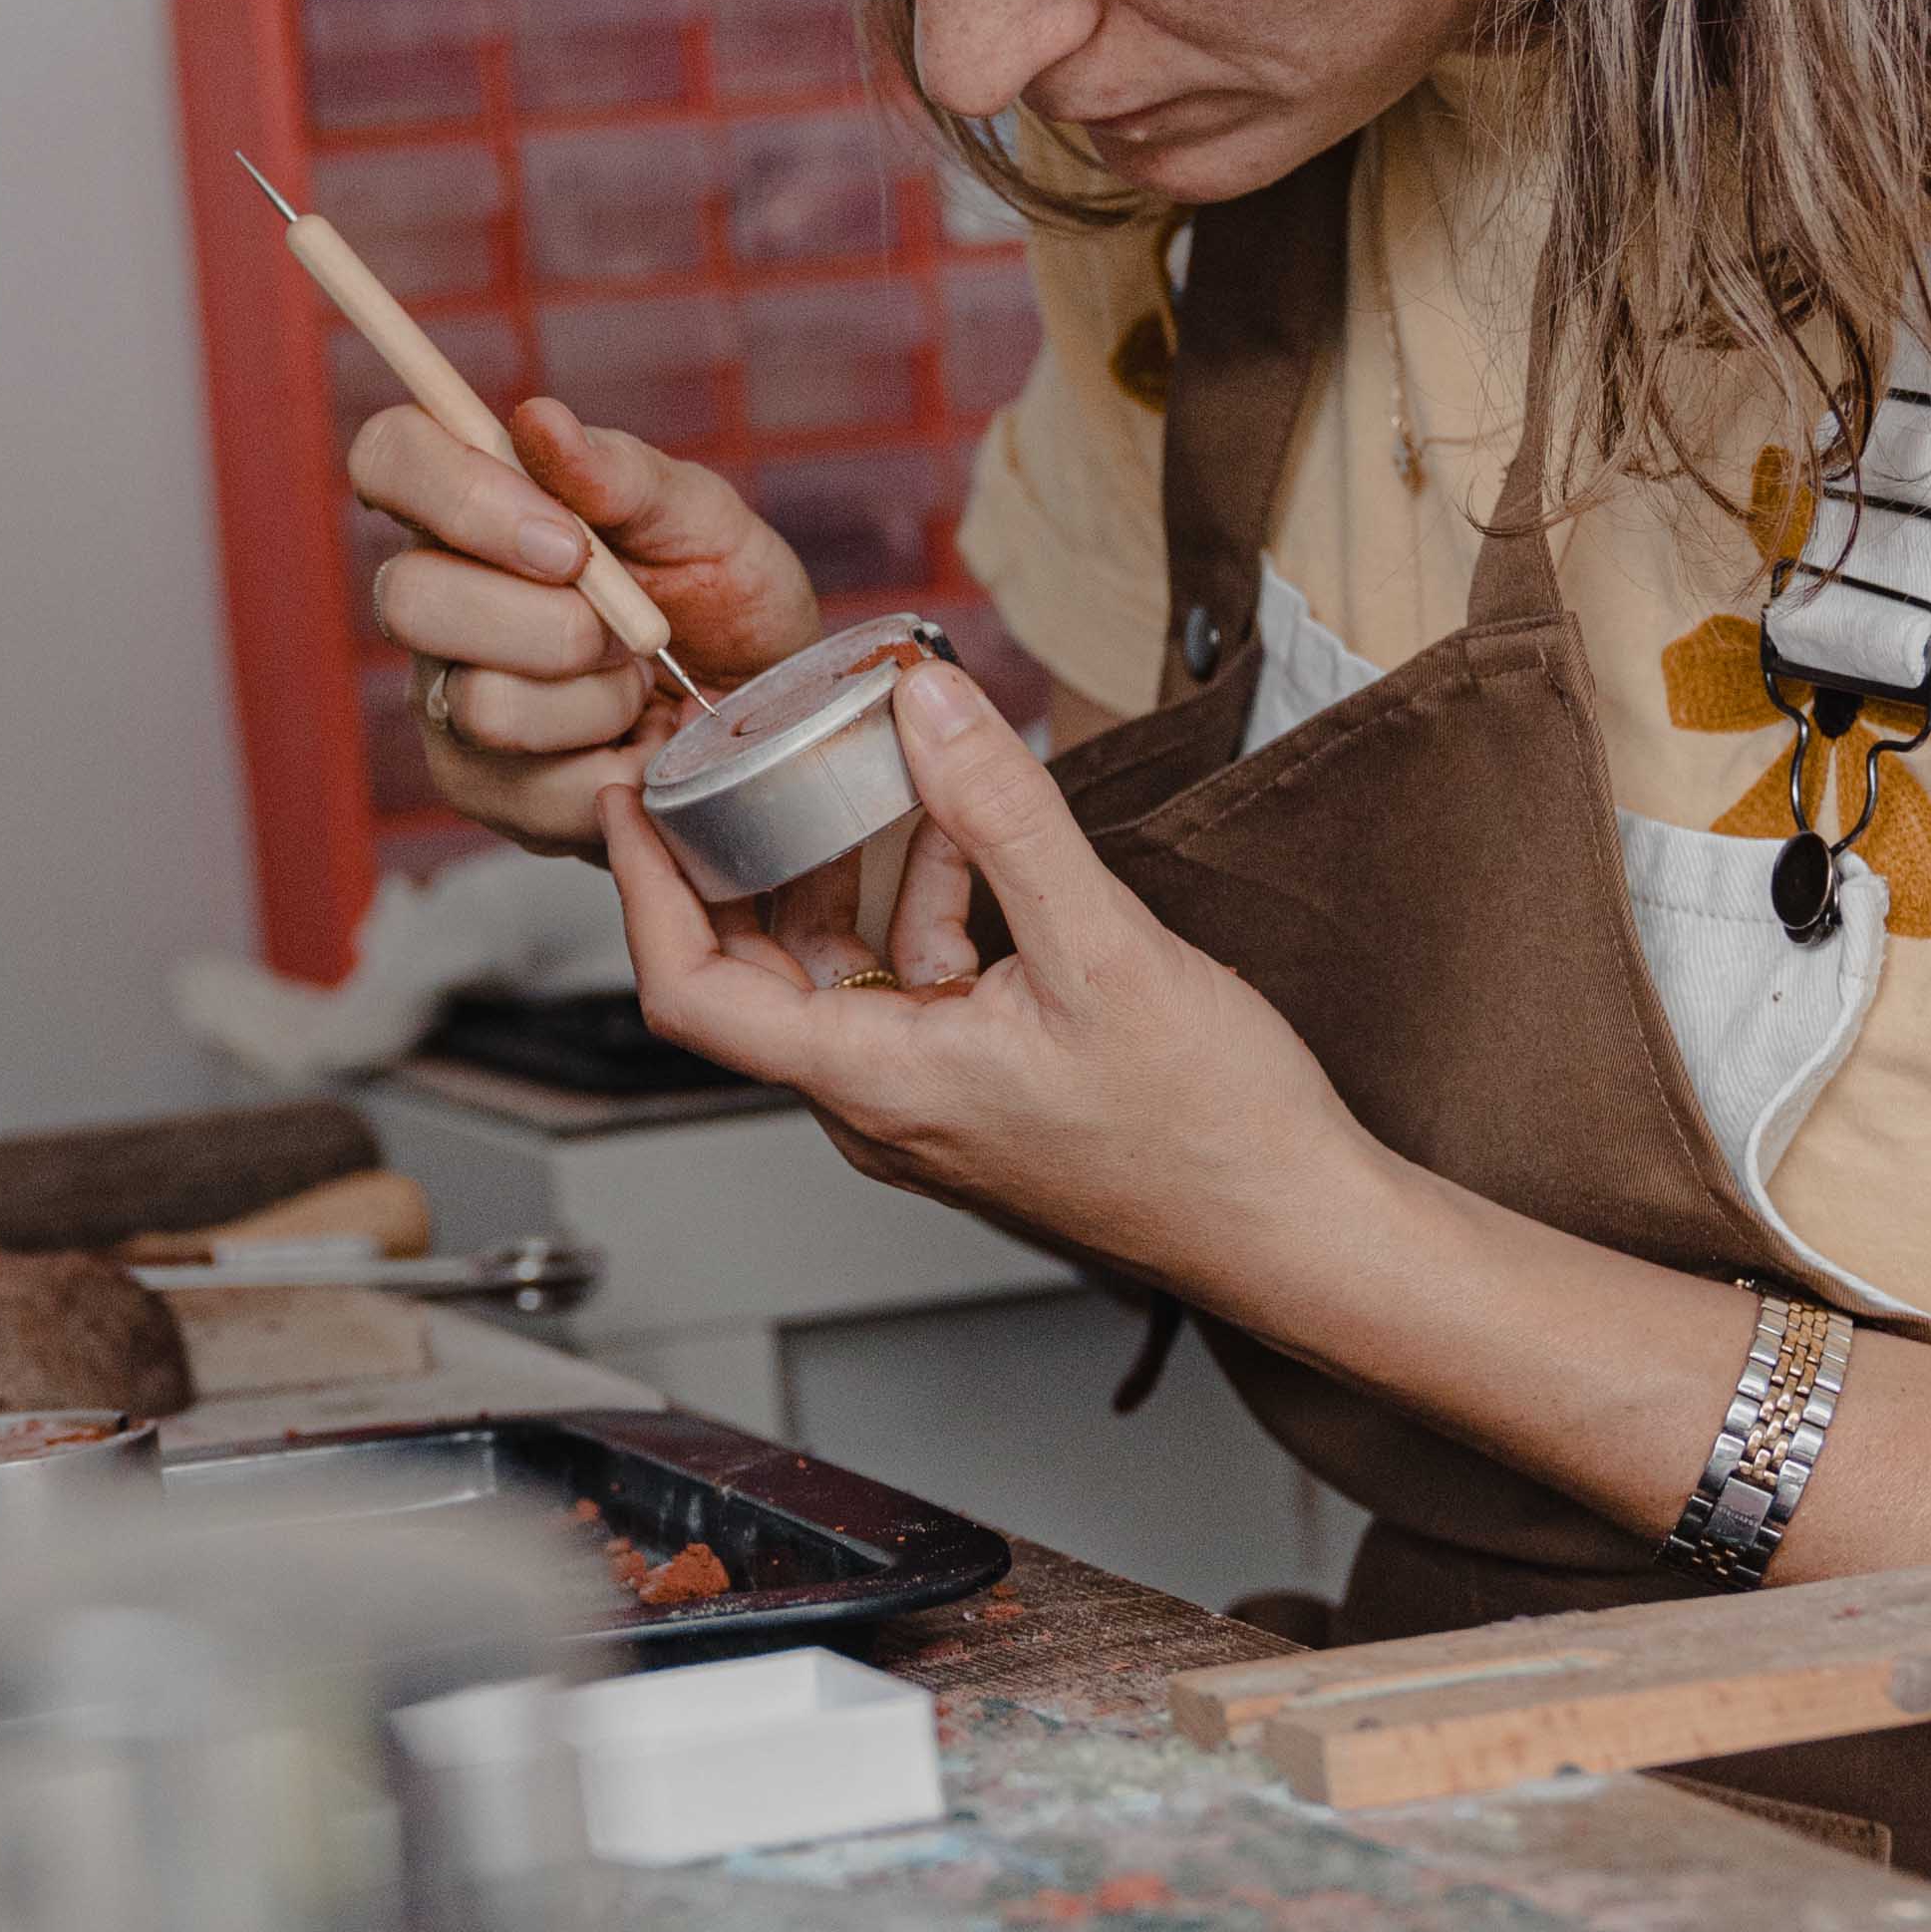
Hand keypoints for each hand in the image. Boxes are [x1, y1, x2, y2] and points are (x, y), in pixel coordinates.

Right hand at [353, 393, 818, 855]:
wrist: (772, 715)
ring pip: (481, 703)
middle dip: (551, 623)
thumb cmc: (726, 596)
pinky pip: (529, 789)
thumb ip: (621, 472)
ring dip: (597, 700)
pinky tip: (636, 748)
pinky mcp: (477, 787)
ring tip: (640, 689)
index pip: (387, 458)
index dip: (457, 494)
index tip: (567, 539)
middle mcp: (436, 596)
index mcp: (473, 504)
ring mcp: (444, 697)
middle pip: (407, 598)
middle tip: (633, 631)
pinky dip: (613, 769)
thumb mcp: (701, 520)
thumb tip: (538, 418)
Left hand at [598, 653, 1373, 1319]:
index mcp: (874, 1081)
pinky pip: (907, 975)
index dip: (641, 888)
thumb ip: (1004, 817)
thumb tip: (928, 702)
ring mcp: (925, 1097)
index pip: (690, 990)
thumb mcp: (1103, 946)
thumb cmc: (1212, 1130)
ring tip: (847, 754)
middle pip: (749, 966)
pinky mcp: (977, 1083)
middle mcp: (877, 1100)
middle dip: (730, 851)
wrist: (1303, 1229)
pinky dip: (913, 896)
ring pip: (833, 963)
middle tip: (722, 745)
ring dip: (833, 861)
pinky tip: (957, 827)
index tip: (627, 794)